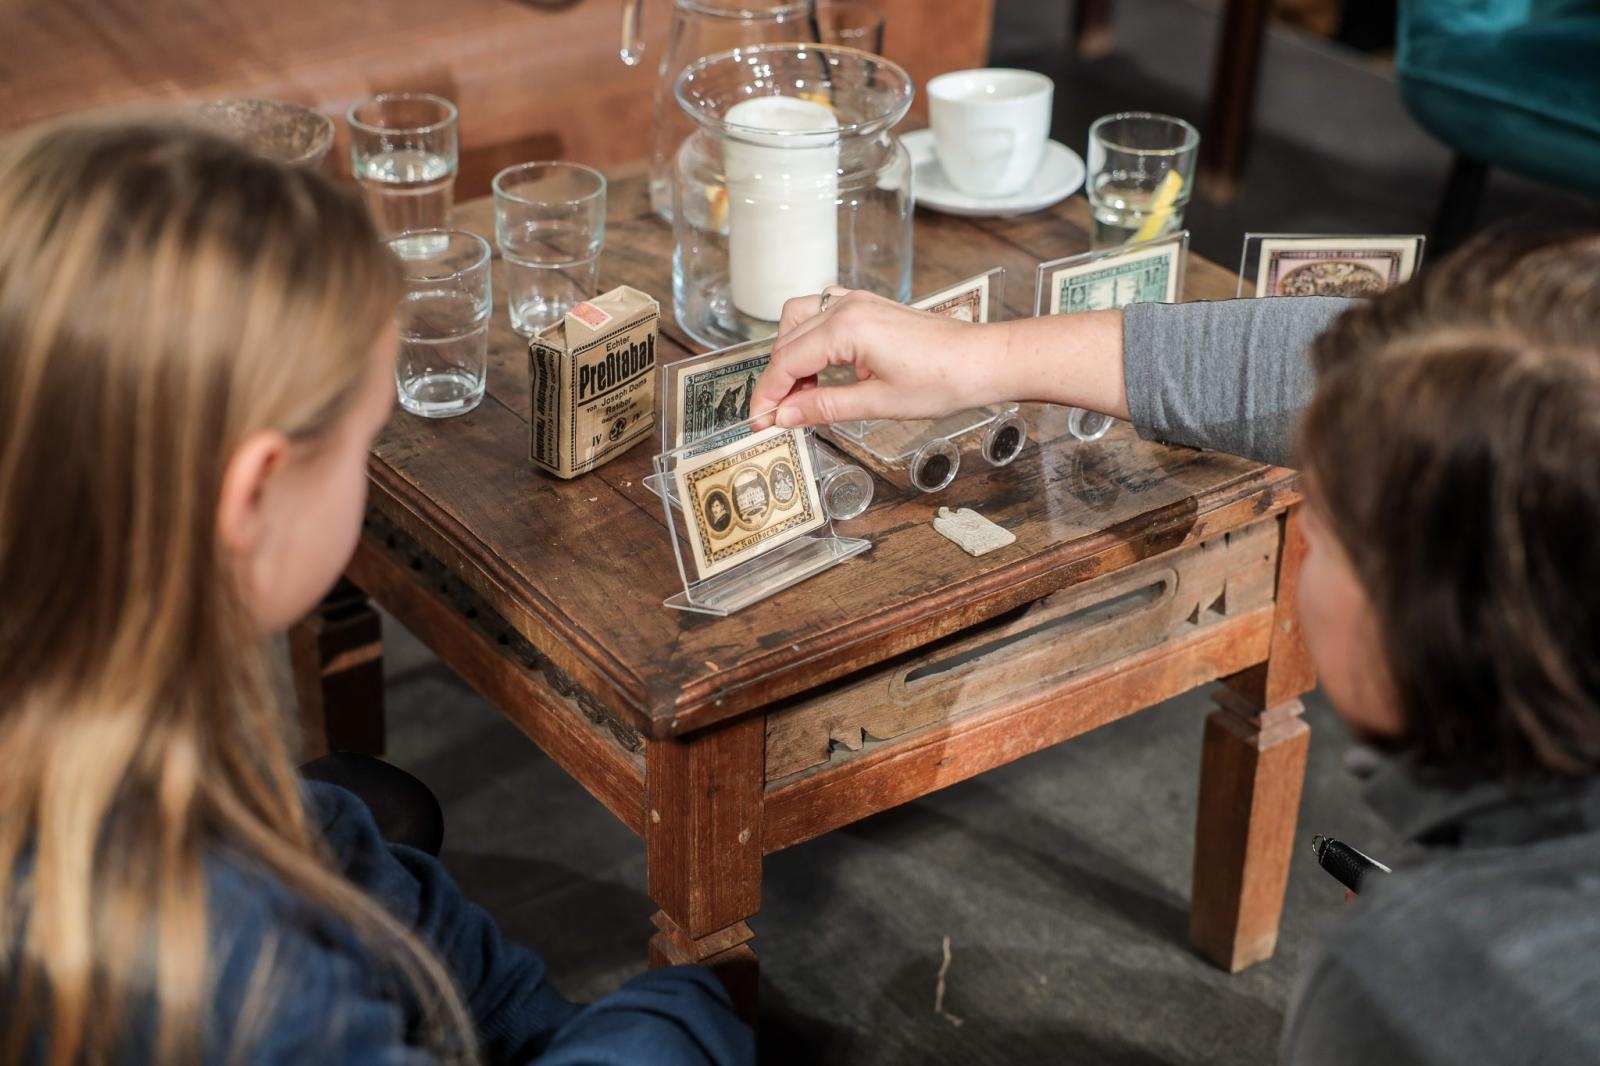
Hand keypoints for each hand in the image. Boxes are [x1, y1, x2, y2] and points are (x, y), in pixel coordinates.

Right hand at [750, 288, 1011, 427]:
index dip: (768, 395)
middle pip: (786, 341)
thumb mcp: (878, 403)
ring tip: (797, 396)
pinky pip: (820, 315)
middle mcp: (845, 306)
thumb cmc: (942, 380)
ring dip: (789, 357)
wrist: (982, 360)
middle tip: (774, 417)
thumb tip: (784, 416)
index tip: (759, 422)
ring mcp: (856, 301)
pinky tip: (819, 371)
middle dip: (775, 381)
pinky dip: (809, 342)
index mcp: (845, 328)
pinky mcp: (867, 306)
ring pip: (798, 322)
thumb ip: (823, 406)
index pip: (786, 362)